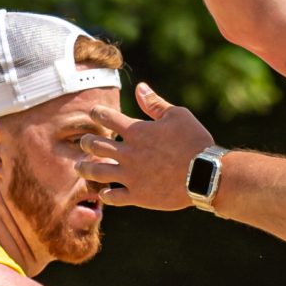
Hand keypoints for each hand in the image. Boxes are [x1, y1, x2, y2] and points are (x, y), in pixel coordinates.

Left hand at [80, 83, 216, 211]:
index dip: (97, 113)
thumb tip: (139, 87)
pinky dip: (106, 195)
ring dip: (85, 169)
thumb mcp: (177, 116)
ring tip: (80, 167)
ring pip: (97, 172)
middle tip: (84, 142)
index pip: (106, 117)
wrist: (206, 174)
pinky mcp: (138, 196)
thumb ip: (154, 103)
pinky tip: (104, 193)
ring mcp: (131, 176)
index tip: (95, 113)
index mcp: (137, 131)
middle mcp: (129, 153)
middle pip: (95, 145)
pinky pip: (114, 197)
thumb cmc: (194, 141)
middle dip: (86, 142)